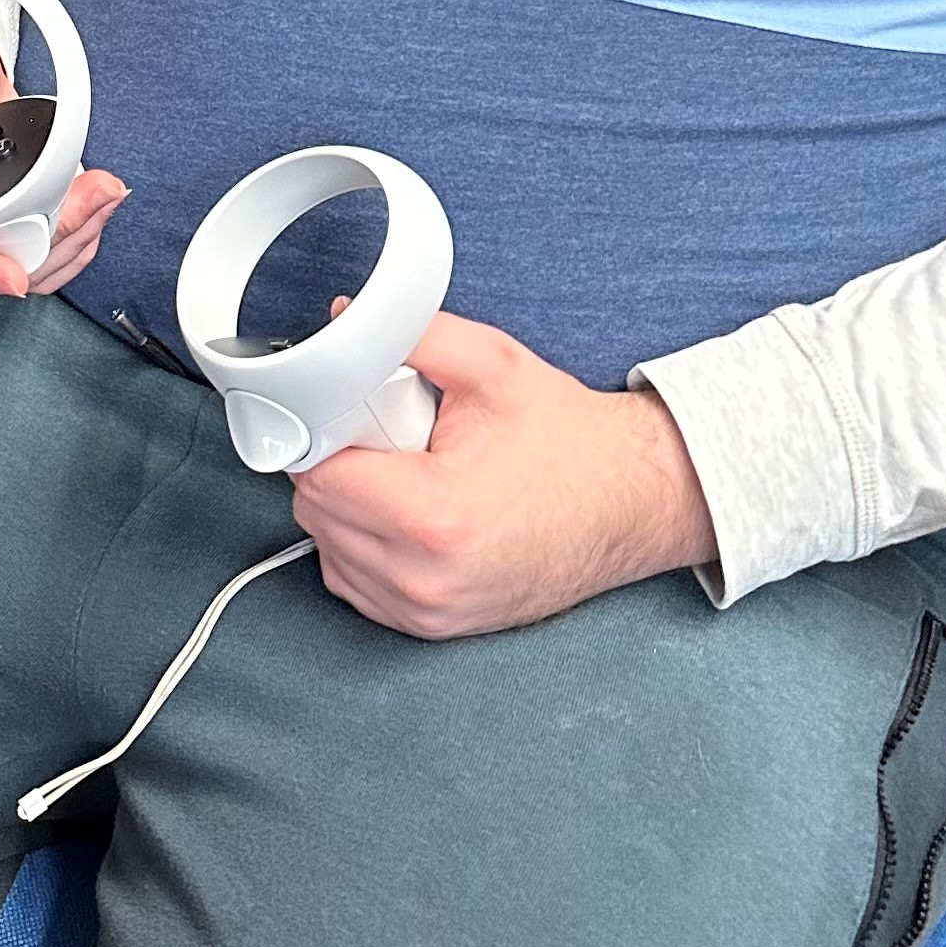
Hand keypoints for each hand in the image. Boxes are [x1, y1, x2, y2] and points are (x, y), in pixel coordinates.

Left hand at [289, 309, 717, 637]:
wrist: (628, 502)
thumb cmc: (566, 440)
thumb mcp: (490, 364)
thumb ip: (409, 333)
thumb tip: (341, 318)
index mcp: (432, 517)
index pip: (318, 476)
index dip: (324, 433)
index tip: (350, 414)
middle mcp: (424, 579)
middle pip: (317, 512)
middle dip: (339, 464)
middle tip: (391, 437)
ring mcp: (429, 614)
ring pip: (329, 549)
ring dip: (348, 507)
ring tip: (408, 474)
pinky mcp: (433, 629)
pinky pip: (356, 583)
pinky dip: (363, 546)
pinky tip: (405, 511)